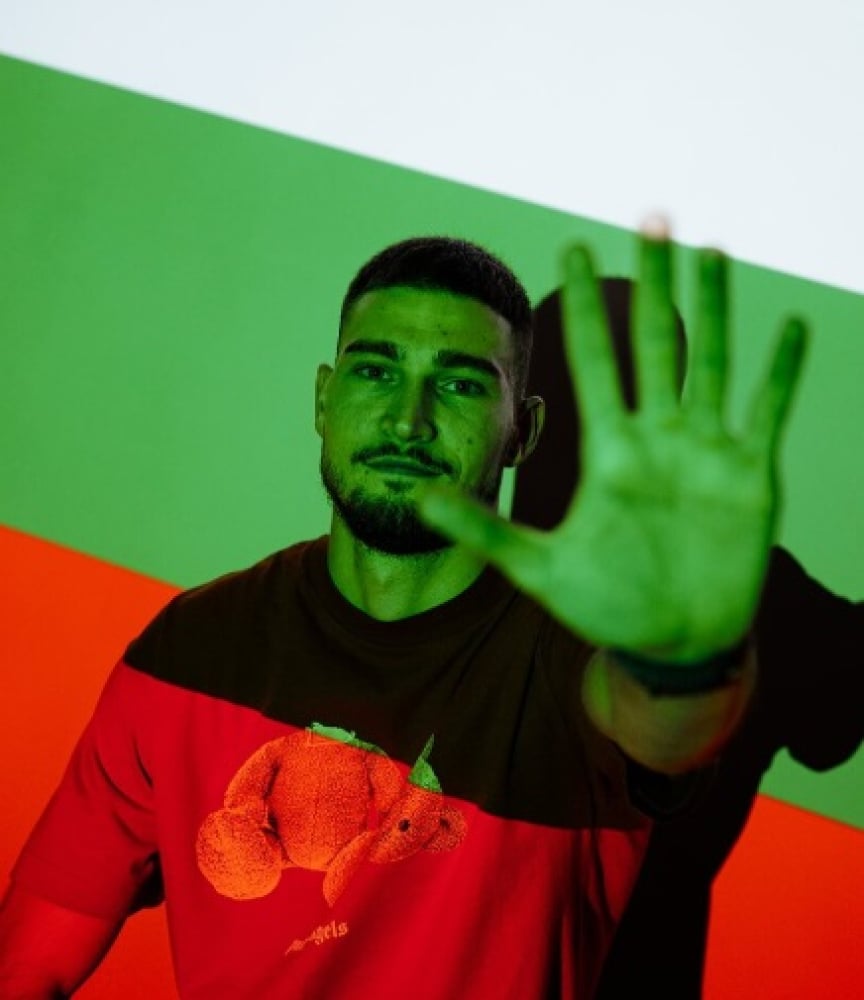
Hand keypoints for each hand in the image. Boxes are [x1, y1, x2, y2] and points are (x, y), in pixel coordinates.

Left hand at [417, 221, 808, 662]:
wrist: (670, 642)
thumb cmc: (606, 605)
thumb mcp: (538, 568)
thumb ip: (484, 530)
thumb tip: (417, 500)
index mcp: (609, 449)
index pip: (593, 358)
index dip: (583, 303)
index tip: (572, 248)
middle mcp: (658, 437)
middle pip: (656, 342)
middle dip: (652, 280)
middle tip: (650, 215)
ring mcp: (706, 451)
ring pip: (712, 362)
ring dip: (716, 307)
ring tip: (712, 250)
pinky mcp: (751, 476)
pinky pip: (767, 412)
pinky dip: (780, 372)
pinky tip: (790, 327)